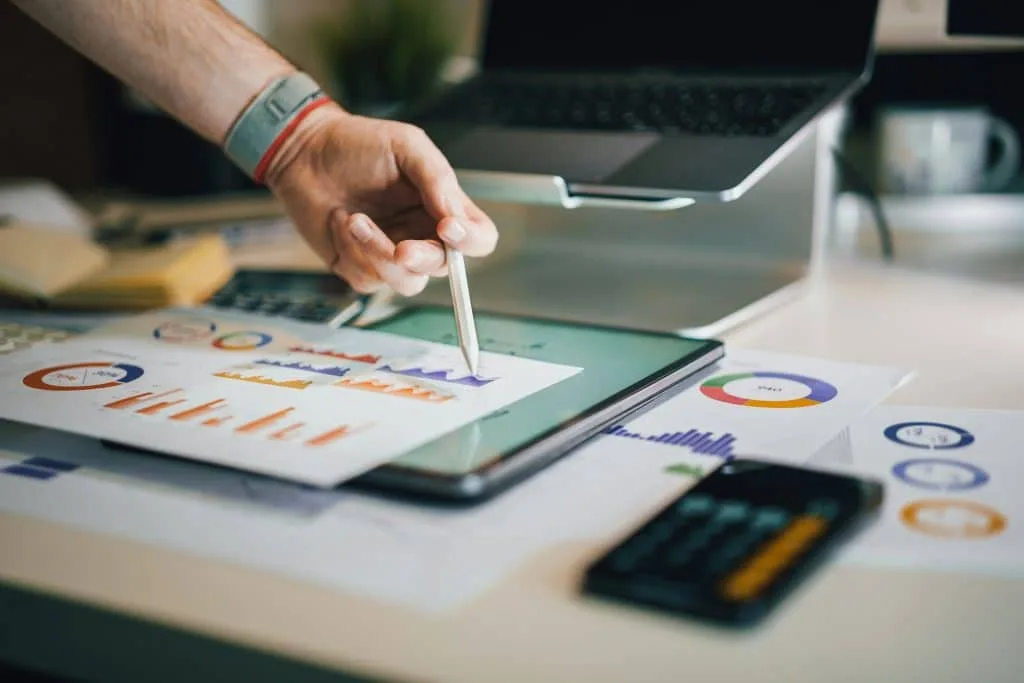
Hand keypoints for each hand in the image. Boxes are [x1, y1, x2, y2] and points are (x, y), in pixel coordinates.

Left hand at [263, 102, 497, 295]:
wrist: (304, 152)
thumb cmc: (357, 144)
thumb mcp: (405, 145)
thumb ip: (437, 178)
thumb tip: (456, 217)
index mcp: (442, 207)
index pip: (478, 238)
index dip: (471, 241)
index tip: (449, 228)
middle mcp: (422, 234)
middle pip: (445, 268)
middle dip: (422, 259)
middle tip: (402, 248)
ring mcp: (391, 254)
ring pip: (407, 282)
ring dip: (380, 255)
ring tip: (355, 220)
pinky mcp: (359, 266)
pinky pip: (369, 279)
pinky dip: (353, 252)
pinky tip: (340, 223)